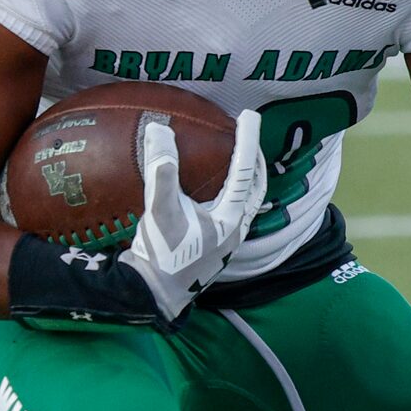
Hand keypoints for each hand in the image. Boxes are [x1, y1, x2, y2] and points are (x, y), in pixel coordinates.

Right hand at [120, 109, 266, 321]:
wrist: (155, 295)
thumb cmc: (161, 255)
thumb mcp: (160, 210)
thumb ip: (162, 170)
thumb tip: (160, 128)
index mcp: (230, 218)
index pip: (244, 170)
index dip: (248, 140)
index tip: (250, 115)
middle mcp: (235, 229)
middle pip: (255, 188)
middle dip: (255, 161)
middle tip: (249, 136)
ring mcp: (226, 240)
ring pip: (245, 202)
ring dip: (244, 179)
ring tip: (236, 159)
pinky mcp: (214, 246)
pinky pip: (229, 211)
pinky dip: (226, 193)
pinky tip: (210, 190)